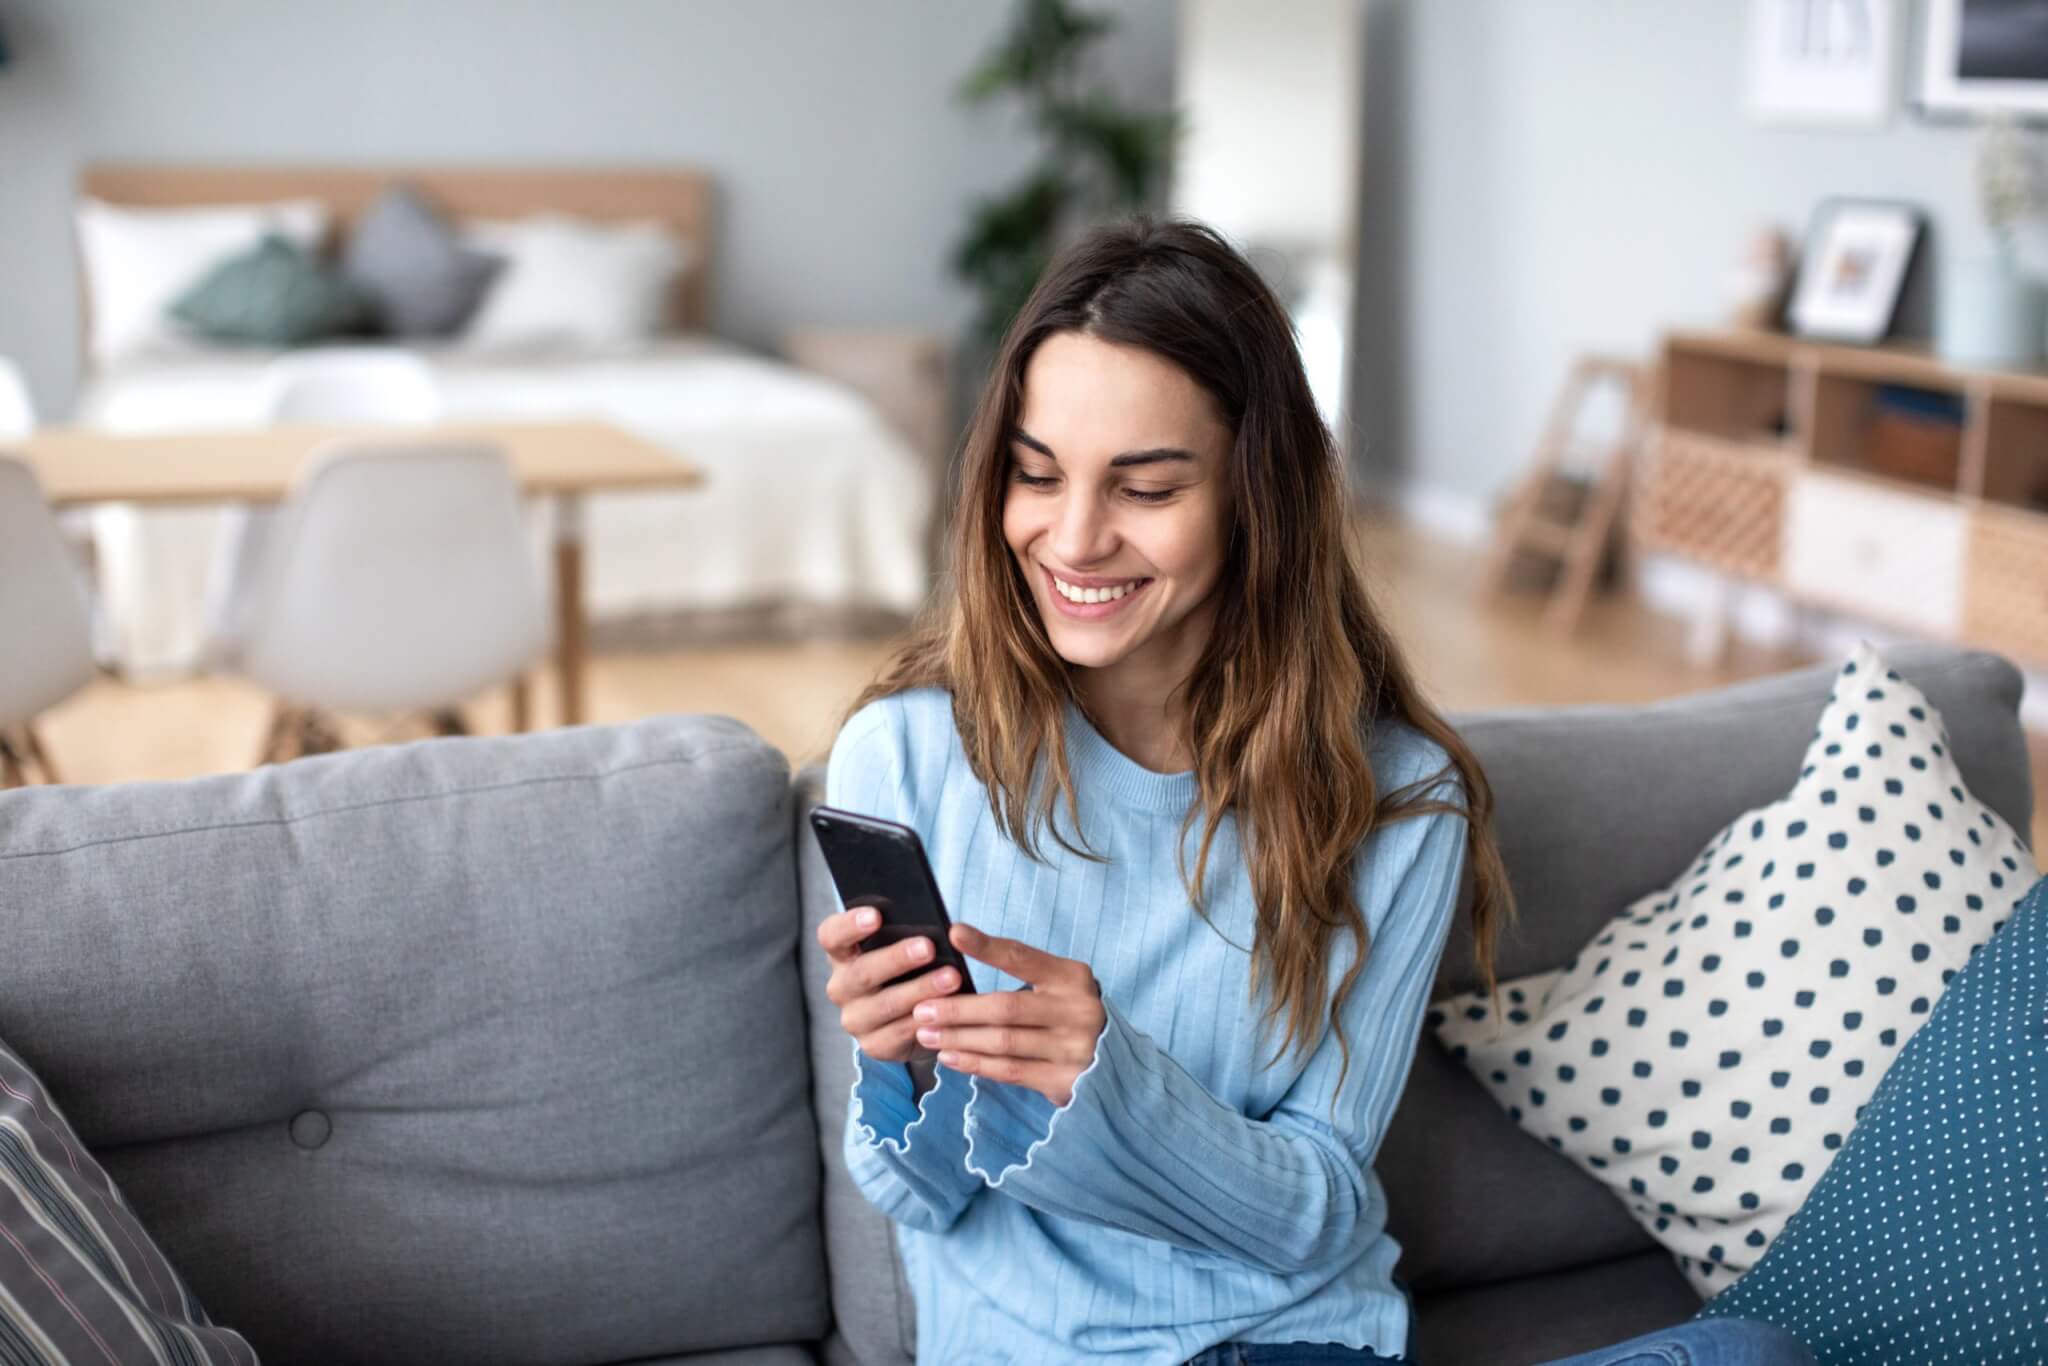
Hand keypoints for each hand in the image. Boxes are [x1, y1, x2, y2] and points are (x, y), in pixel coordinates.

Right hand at [818, 907, 965, 1063]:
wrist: (911, 1018)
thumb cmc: (907, 970)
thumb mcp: (900, 948)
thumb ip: (905, 935)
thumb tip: (933, 925)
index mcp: (842, 955)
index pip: (832, 935)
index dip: (850, 925)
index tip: (876, 915)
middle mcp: (841, 987)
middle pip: (862, 971)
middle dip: (897, 958)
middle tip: (928, 947)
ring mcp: (854, 1019)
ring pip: (886, 1004)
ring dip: (921, 990)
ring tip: (952, 978)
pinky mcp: (873, 1045)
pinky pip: (900, 1032)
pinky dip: (925, 1020)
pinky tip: (947, 1011)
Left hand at [913, 924, 1104, 1106]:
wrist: (1110, 1062)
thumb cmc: (1067, 1013)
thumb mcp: (1057, 984)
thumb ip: (1022, 971)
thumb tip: (959, 954)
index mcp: (1072, 977)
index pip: (1023, 958)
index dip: (987, 946)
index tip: (954, 933)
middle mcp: (1076, 1011)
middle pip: (1006, 1007)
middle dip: (959, 1008)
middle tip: (922, 1007)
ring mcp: (1072, 1048)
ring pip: (1003, 1042)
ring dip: (959, 1037)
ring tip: (926, 1033)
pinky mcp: (1062, 1080)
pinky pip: (1009, 1071)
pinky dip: (974, 1063)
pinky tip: (949, 1056)